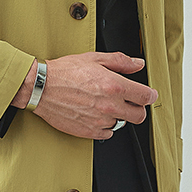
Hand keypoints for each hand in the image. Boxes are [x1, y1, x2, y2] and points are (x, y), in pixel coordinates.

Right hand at [25, 51, 157, 139]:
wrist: (41, 87)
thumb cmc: (64, 72)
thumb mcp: (94, 58)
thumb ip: (120, 61)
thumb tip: (137, 64)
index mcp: (114, 86)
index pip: (146, 97)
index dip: (150, 95)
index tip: (148, 94)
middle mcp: (110, 105)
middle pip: (139, 115)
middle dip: (138, 108)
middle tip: (130, 102)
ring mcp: (100, 120)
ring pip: (122, 124)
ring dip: (118, 116)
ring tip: (104, 105)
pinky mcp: (89, 131)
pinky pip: (107, 133)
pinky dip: (105, 125)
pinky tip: (96, 114)